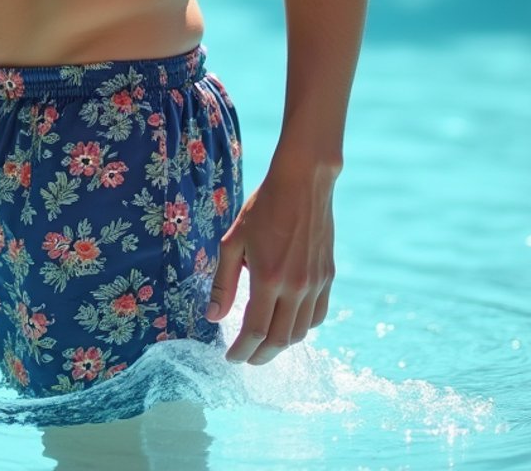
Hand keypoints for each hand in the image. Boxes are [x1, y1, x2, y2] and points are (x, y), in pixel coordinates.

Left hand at [206, 158, 336, 364]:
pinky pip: (318, 316)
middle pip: (279, 340)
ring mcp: (316, 283)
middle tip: (245, 358)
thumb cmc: (263, 208)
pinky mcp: (328, 277)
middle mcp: (296, 286)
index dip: (241, 350)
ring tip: (264, 343)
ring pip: (300, 332)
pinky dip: (302, 328)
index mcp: (268, 277)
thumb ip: (223, 282)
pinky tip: (288, 323)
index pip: (255, 331)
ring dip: (280, 345)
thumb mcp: (233, 241)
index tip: (230, 358)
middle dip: (260, 356)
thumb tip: (213, 317)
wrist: (303, 183)